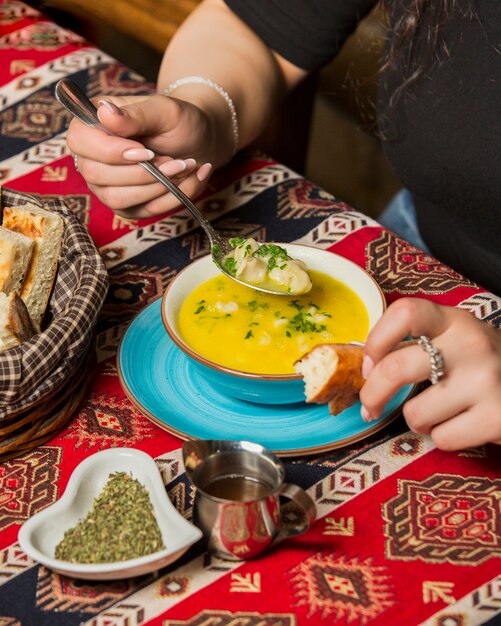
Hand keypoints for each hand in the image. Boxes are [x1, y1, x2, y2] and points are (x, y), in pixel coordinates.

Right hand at [66, 94, 219, 218]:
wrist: (198, 141)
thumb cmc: (177, 122)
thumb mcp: (162, 111)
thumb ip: (134, 115)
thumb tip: (104, 111)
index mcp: (92, 125)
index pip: (80, 141)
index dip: (111, 151)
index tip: (147, 151)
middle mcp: (92, 158)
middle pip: (97, 175)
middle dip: (143, 173)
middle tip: (175, 160)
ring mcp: (106, 186)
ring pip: (118, 200)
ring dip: (158, 186)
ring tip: (184, 167)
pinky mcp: (127, 206)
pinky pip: (143, 211)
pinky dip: (172, 198)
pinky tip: (187, 179)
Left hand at [360, 298, 500, 449]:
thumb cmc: (482, 364)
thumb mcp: (456, 339)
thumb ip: (417, 342)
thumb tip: (367, 368)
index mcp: (454, 320)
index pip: (404, 313)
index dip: (376, 340)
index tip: (369, 362)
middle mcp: (470, 346)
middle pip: (396, 368)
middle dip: (372, 394)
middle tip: (370, 405)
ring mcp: (486, 382)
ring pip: (415, 413)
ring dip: (417, 420)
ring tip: (438, 412)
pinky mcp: (497, 419)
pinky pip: (441, 438)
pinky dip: (443, 437)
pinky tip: (462, 424)